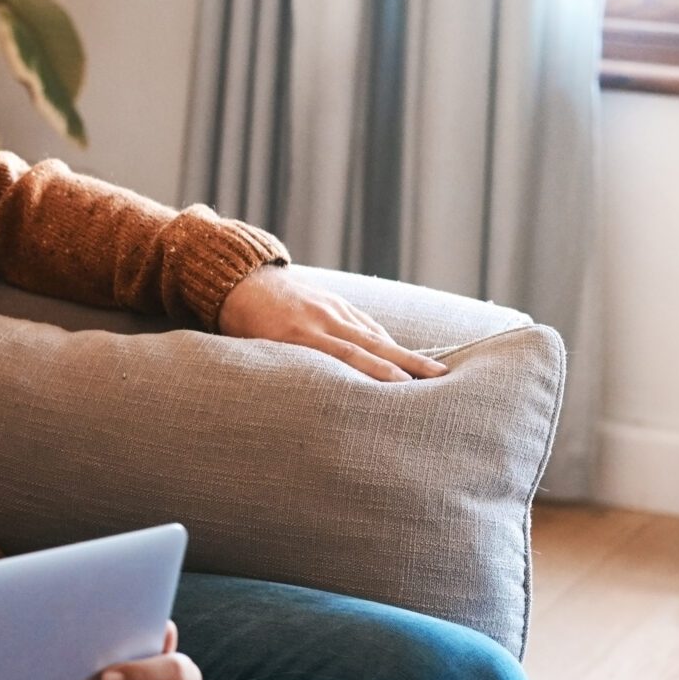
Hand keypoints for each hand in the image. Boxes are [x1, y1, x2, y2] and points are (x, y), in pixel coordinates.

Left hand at [216, 264, 447, 381]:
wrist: (238, 278)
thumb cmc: (239, 324)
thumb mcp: (251, 347)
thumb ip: (276, 368)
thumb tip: (296, 401)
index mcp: (297, 334)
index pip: (346, 355)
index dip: (376, 371)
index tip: (404, 388)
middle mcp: (320, 320)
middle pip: (371, 345)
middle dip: (407, 363)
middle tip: (440, 379)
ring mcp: (330, 308)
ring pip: (373, 334)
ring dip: (405, 354)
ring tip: (436, 372)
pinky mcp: (335, 301)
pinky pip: (365, 323)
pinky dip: (384, 340)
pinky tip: (403, 356)